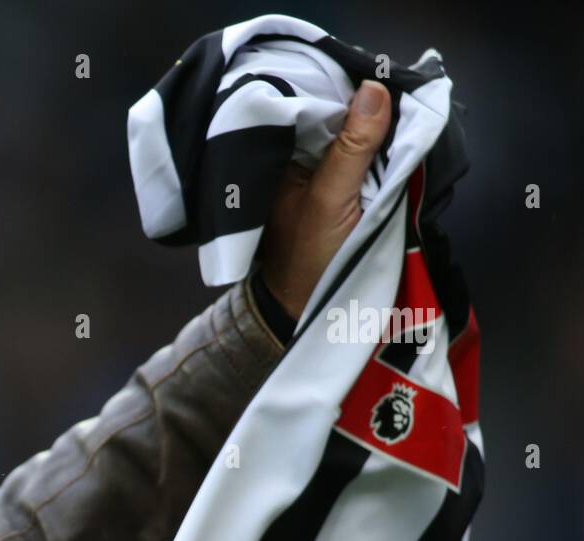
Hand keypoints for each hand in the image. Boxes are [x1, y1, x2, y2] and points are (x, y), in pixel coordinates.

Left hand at [260, 80, 392, 320]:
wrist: (305, 309)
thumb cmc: (309, 257)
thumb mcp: (330, 200)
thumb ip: (351, 148)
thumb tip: (374, 88)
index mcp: (287, 156)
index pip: (320, 103)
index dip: (353, 85)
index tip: (390, 70)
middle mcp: (303, 159)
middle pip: (343, 115)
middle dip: (372, 102)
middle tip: (411, 81)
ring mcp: (327, 174)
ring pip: (359, 135)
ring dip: (383, 124)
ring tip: (414, 101)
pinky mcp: (348, 191)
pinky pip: (370, 158)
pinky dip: (386, 148)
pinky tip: (405, 133)